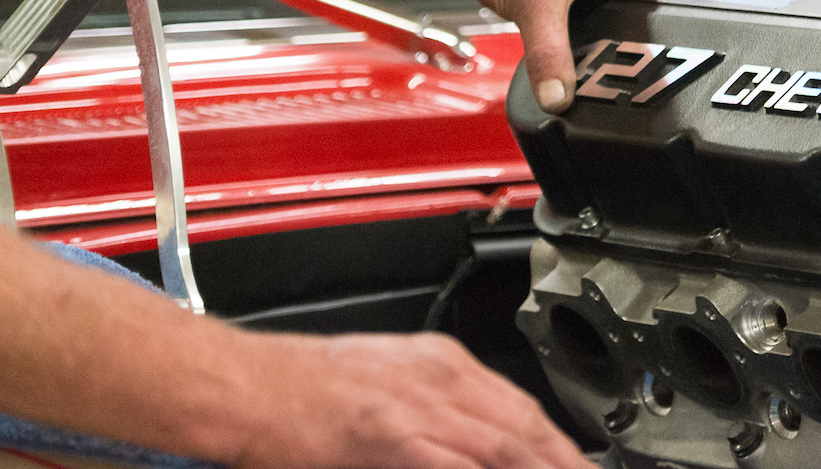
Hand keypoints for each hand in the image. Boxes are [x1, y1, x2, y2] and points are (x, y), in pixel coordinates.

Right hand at [222, 330, 590, 468]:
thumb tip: (472, 446)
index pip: (522, 408)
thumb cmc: (300, 389)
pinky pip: (454, 462)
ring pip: (504, 444)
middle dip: (563, 461)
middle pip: (525, 427)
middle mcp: (441, 377)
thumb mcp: (388, 383)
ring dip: (539, 466)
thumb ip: (436, 412)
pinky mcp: (392, 434)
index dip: (557, 445)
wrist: (243, 385)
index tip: (577, 464)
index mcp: (442, 363)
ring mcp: (419, 405)